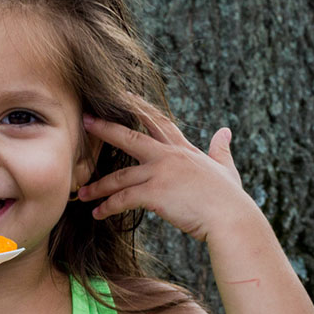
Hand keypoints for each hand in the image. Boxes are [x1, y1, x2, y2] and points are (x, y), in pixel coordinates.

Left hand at [79, 103, 254, 241]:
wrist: (232, 218)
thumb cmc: (230, 198)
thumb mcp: (226, 168)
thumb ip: (221, 149)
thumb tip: (225, 131)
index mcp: (183, 149)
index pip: (158, 122)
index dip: (140, 107)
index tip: (124, 95)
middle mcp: (169, 156)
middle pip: (129, 137)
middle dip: (104, 128)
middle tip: (84, 120)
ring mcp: (161, 173)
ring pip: (120, 176)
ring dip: (98, 186)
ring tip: (81, 194)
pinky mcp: (155, 193)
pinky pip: (123, 199)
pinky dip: (108, 207)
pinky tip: (98, 214)